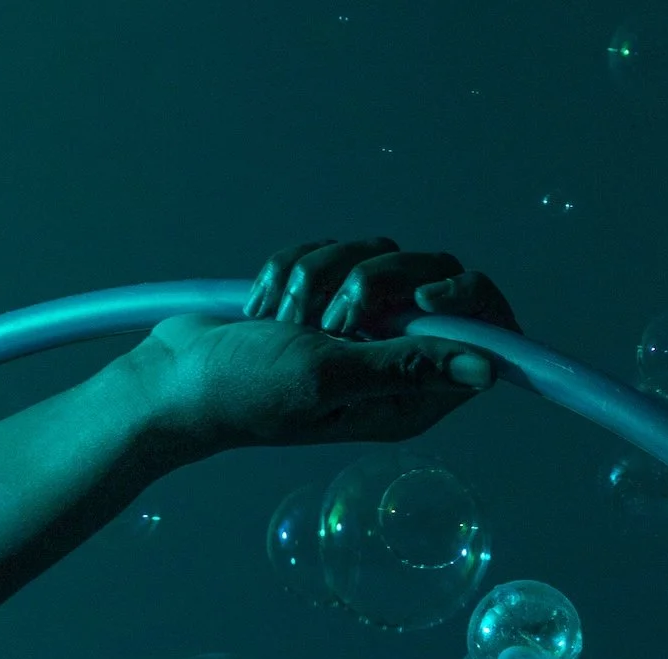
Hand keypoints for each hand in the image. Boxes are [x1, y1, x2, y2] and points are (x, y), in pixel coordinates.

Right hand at [136, 236, 519, 460]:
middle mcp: (394, 364)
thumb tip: (488, 370)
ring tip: (285, 321)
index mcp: (410, 399)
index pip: (481, 334)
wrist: (179, 375)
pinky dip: (295, 270)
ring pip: (378, 255)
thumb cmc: (249, 390)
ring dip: (322, 273)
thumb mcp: (332, 376)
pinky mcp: (327, 299)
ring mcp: (360, 330)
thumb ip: (409, 366)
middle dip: (377, 278)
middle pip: (435, 277)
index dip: (463, 299)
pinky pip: (334, 250)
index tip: (423, 293)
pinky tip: (267, 309)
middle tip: (333, 315)